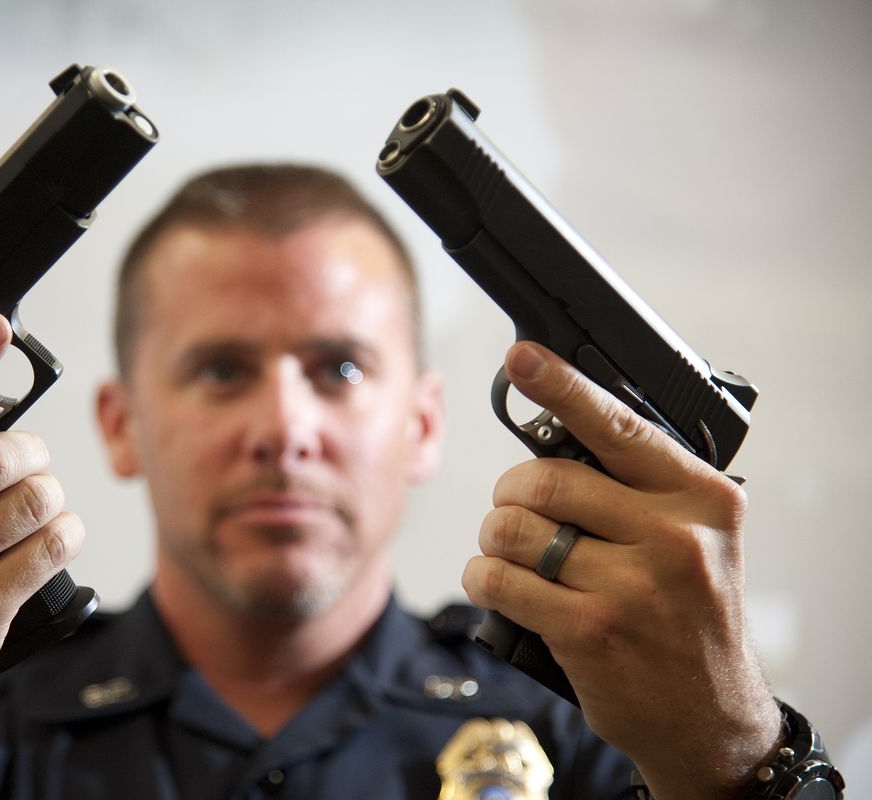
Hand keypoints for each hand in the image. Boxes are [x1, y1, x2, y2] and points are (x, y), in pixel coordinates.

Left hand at [461, 342, 780, 798]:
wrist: (709, 715)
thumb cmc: (689, 614)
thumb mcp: (694, 539)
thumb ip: (638, 487)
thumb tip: (555, 432)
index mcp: (701, 499)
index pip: (618, 426)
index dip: (562, 386)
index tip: (522, 355)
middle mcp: (673, 537)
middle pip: (543, 478)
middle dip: (512, 493)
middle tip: (519, 510)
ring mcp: (631, 587)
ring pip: (511, 528)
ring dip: (495, 538)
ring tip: (513, 554)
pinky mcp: (590, 631)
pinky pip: (497, 580)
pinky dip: (483, 579)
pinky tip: (499, 587)